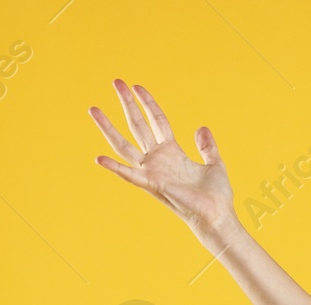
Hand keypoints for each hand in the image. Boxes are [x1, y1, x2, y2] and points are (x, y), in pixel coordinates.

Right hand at [89, 80, 236, 238]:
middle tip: (116, 82)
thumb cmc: (216, 196)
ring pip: (124, 145)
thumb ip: (207, 147)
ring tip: (93, 109)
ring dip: (108, 128)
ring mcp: (153, 171)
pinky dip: (115, 168)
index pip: (156, 120)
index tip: (137, 86)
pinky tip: (99, 158)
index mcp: (172, 152)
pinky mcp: (153, 184)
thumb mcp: (215, 164)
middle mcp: (158, 159)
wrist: (217, 216)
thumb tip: (202, 128)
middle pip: (137, 125)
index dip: (147, 103)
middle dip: (127, 103)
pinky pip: (130, 175)